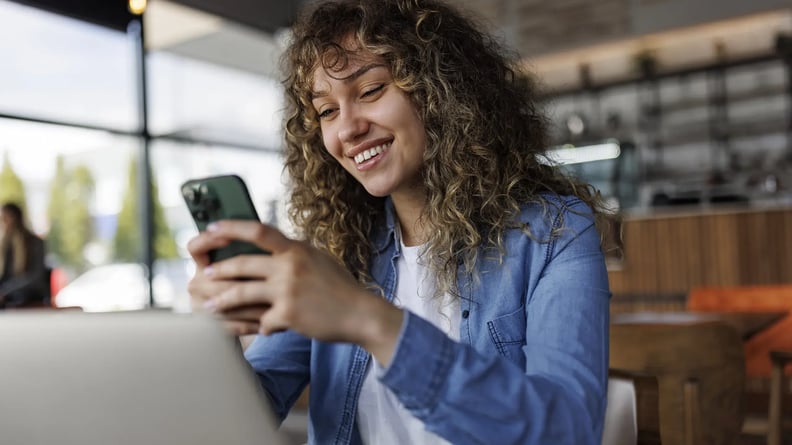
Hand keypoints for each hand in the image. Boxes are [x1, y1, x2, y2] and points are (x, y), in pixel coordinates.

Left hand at [192, 220, 403, 364]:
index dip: (231, 228)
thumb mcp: (318, 259)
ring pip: (243, 293)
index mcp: (296, 249)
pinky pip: (262, 321)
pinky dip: (260, 326)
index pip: (258, 230)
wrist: (361, 314)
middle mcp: (290, 266)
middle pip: (243, 263)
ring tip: (208, 306)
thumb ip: (293, 253)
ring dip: (222, 300)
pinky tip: (261, 329)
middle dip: (219, 270)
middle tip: (205, 275)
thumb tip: (270, 246)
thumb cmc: (340, 288)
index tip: (211, 228)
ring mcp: (288, 290)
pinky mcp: (289, 314)